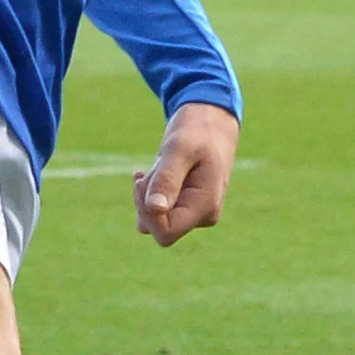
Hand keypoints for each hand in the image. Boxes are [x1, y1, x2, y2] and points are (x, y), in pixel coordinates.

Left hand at [132, 102, 239, 246]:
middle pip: (158, 228)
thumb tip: (156, 209)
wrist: (211, 121)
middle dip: (145, 201)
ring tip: (158, 167)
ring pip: (154, 220)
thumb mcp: (179, 149)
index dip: (147, 212)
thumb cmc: (197, 131)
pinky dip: (150, 192)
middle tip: (149, 170)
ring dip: (147, 194)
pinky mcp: (187, 206)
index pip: (166, 233)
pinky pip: (158, 211)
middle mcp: (203, 215)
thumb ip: (167, 179)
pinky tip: (154, 172)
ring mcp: (196, 212)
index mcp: (206, 205)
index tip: (143, 181)